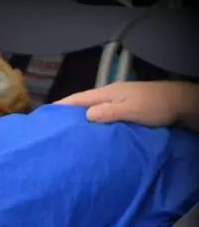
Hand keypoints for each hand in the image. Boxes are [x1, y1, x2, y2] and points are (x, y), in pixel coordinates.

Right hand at [55, 81, 190, 127]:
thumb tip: (85, 116)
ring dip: (79, 119)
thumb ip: (108, 112)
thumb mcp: (131, 109)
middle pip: (82, 104)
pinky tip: (88, 132)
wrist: (180, 103)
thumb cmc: (155, 106)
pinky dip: (91, 122)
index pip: (78, 99)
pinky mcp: (124, 111)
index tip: (45, 115)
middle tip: (51, 127)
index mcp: (107, 93)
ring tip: (66, 133)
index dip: (61, 106)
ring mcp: (117, 103)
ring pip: (92, 110)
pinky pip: (101, 116)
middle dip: (66, 114)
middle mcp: (109, 96)